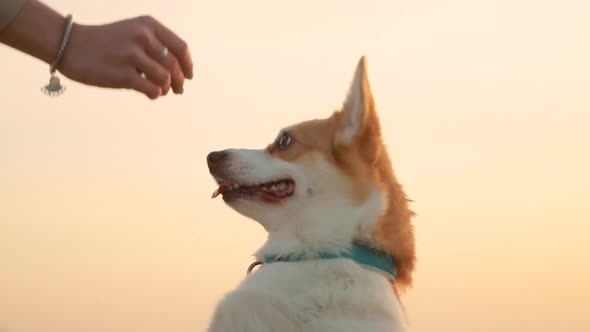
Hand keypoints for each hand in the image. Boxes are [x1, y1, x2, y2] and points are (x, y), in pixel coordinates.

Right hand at [60, 16, 192, 98]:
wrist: (71, 45)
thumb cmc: (106, 42)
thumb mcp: (133, 31)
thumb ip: (156, 44)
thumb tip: (180, 70)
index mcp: (148, 25)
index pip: (180, 47)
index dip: (188, 65)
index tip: (188, 76)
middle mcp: (142, 37)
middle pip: (174, 65)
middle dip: (180, 81)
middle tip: (179, 90)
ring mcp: (132, 55)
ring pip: (165, 78)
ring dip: (167, 88)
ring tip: (161, 91)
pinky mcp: (123, 74)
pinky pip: (152, 89)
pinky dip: (156, 94)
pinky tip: (151, 94)